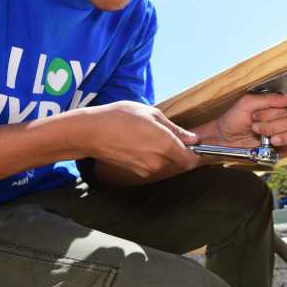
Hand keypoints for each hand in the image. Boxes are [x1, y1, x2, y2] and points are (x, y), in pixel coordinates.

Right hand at [68, 101, 199, 177]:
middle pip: (179, 163)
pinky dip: (151, 157)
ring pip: (165, 164)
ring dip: (164, 154)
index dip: (195, 152)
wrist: (92, 132)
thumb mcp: (152, 114)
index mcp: (166, 146)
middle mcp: (158, 162)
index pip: (191, 160)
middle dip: (178, 152)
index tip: (191, 143)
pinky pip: (151, 166)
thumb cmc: (121, 117)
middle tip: (168, 135)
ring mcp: (146, 170)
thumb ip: (175, 129)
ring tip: (149, 137)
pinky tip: (139, 143)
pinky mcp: (135, 172)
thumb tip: (192, 138)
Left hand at [207, 92, 286, 159]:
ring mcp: (283, 136)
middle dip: (273, 126)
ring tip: (271, 140)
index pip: (286, 109)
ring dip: (286, 136)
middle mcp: (280, 122)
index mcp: (274, 109)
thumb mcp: (247, 103)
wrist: (223, 140)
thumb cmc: (232, 121)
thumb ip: (269, 99)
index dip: (272, 114)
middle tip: (256, 129)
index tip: (255, 117)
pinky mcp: (284, 150)